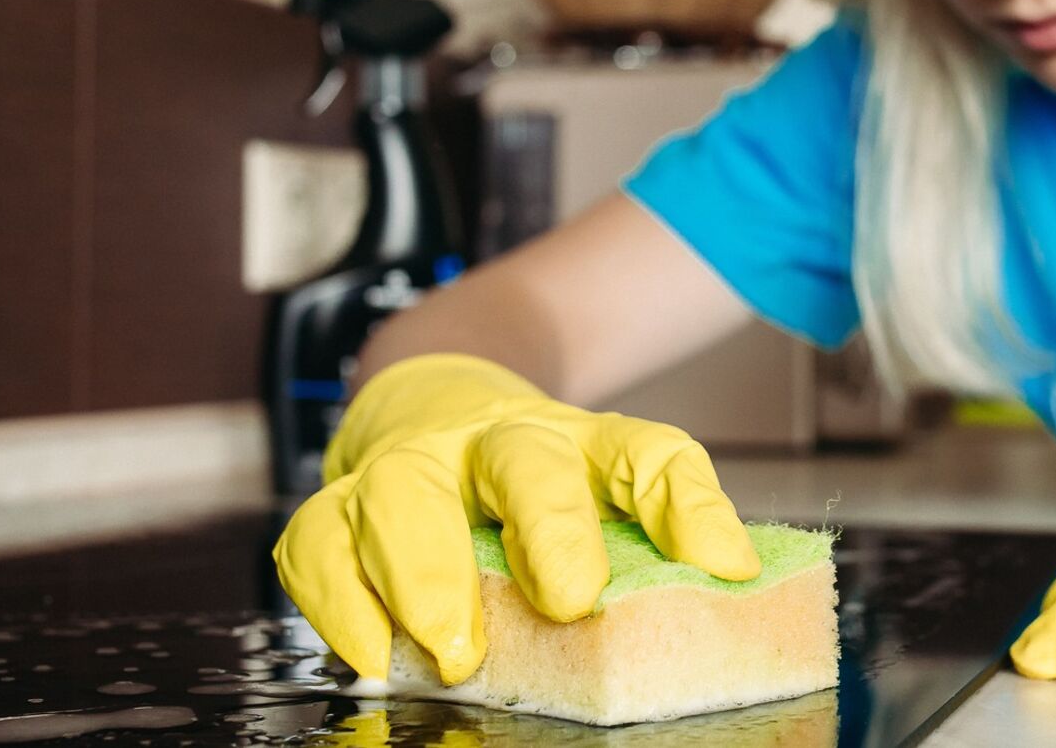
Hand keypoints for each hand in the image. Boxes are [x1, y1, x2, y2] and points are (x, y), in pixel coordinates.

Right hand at [272, 353, 760, 683]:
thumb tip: (736, 576)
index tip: (721, 565)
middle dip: (546, 528)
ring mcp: (409, 464)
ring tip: (449, 648)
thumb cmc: (532, 470)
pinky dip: (338, 602)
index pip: (647, 454)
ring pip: (402, 493)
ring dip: (423, 573)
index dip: (688, 505)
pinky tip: (372, 654)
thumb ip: (669, 520)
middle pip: (522, 458)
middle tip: (567, 604)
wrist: (431, 400)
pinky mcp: (338, 499)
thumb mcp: (612, 482)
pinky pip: (319, 542)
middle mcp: (493, 440)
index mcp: (580, 441)